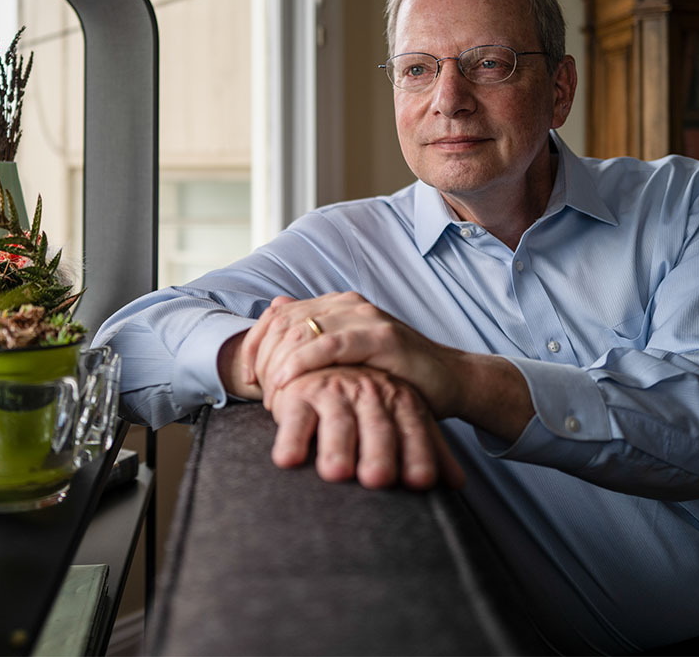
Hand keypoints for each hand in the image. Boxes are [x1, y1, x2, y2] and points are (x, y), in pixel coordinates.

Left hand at [241, 292, 462, 414]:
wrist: (450, 381)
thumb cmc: (395, 376)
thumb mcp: (349, 360)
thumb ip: (316, 342)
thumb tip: (275, 314)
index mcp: (335, 305)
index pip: (278, 314)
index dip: (255, 344)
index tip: (248, 378)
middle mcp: (347, 304)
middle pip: (283, 321)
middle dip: (263, 358)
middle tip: (258, 392)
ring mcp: (365, 316)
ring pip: (300, 330)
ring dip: (277, 363)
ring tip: (270, 393)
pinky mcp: (381, 336)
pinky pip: (328, 345)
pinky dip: (300, 363)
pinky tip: (286, 383)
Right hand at [269, 365, 465, 489]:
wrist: (337, 354)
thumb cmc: (376, 401)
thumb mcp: (409, 419)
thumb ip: (431, 450)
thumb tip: (458, 483)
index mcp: (401, 397)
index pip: (416, 428)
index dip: (420, 453)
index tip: (422, 482)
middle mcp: (370, 392)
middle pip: (378, 425)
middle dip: (379, 452)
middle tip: (379, 480)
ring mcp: (335, 388)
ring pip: (339, 420)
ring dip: (337, 446)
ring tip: (336, 474)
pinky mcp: (300, 390)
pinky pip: (296, 414)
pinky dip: (292, 436)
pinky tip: (289, 460)